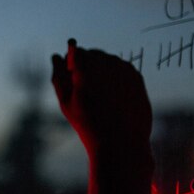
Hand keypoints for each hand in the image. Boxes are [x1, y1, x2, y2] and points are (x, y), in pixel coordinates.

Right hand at [51, 43, 151, 157]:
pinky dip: (116, 79)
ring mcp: (124, 68)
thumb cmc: (89, 123)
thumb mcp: (66, 102)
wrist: (121, 142)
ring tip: (100, 98)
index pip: (75, 50)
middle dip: (87, 66)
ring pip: (108, 61)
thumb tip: (56, 57)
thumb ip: (59, 76)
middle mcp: (107, 62)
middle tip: (85, 92)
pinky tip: (113, 98)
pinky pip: (122, 70)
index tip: (72, 80)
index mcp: (86, 66)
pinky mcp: (137, 76)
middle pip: (92, 54)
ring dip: (102, 72)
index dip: (71, 64)